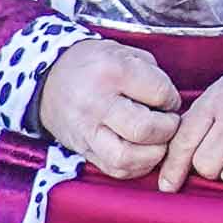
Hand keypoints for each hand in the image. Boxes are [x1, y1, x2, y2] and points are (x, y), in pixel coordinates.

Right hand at [35, 37, 181, 180]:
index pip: (159, 93)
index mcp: (111, 71)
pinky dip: (137, 166)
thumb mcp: (124, 52)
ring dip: (153, 154)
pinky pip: (115, 169)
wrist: (49, 79)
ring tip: (158, 140)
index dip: (173, 99)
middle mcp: (96, 104)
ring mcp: (86, 131)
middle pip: (144, 129)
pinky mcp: (82, 150)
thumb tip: (173, 105)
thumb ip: (152, 75)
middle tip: (169, 122)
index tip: (169, 100)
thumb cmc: (93, 64)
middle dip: (168, 129)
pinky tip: (142, 152)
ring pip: (127, 157)